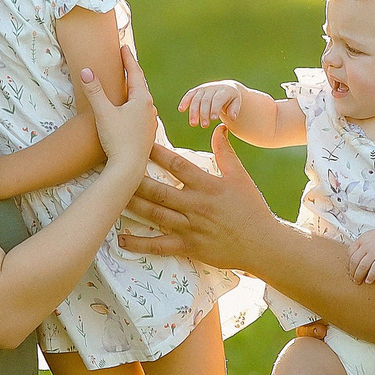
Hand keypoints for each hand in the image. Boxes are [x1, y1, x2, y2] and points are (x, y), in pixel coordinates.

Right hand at [83, 44, 158, 170]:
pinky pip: (141, 113)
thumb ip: (94, 91)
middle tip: (126, 61)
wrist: (129, 168)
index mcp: (142, 99)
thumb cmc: (117, 139)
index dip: (128, 59)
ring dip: (135, 90)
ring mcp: (150, 123)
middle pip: (140, 85)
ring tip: (128, 84)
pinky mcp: (146, 134)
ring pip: (142, 100)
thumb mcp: (103, 113)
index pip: (135, 73)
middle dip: (132, 72)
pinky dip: (135, 105)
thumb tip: (86, 71)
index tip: (124, 47)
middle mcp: (150, 109)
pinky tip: (131, 111)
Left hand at [121, 125, 279, 269]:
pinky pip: (159, 246)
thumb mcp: (240, 178)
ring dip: (132, 206)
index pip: (177, 166)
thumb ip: (226, 153)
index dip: (157, 153)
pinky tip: (121, 239)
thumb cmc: (252, 209)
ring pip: (155, 215)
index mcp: (207, 186)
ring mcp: (190, 227)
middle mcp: (195, 206)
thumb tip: (219, 128)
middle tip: (114, 169)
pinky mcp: (188, 246)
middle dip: (135, 180)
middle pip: (159, 190)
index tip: (140, 143)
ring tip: (111, 197)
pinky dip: (139, 243)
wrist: (262, 244)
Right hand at [179, 80, 261, 130]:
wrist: (226, 88)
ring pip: (196, 99)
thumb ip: (235, 110)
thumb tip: (232, 117)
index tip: (213, 119)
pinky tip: (181, 109)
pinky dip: (185, 101)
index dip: (215, 108)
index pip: (218, 99)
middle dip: (204, 113)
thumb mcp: (236, 103)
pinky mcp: (197, 90)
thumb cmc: (232, 100)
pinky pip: (190, 95)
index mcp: (225, 90)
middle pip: (206, 100)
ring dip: (194, 111)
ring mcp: (204, 88)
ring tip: (193, 124)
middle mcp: (213, 88)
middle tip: (204, 126)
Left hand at [347, 226, 374, 284]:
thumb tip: (352, 256)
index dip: (348, 263)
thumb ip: (362, 244)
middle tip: (353, 279)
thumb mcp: (371, 236)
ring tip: (359, 282)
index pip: (350, 252)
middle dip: (352, 272)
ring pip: (362, 266)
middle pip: (354, 260)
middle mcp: (368, 245)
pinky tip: (369, 281)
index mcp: (363, 239)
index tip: (349, 270)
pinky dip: (370, 276)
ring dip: (359, 276)